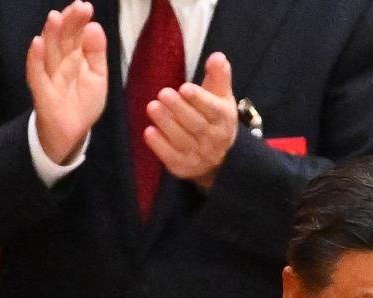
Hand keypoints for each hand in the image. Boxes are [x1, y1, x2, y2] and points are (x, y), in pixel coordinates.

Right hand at [26, 0, 107, 164]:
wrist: (73, 131)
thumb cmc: (84, 101)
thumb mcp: (98, 76)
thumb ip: (96, 53)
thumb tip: (95, 26)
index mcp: (74, 55)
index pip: (75, 33)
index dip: (79, 20)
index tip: (86, 7)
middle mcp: (59, 60)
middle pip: (62, 38)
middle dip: (69, 22)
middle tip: (78, 7)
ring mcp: (49, 74)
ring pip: (49, 51)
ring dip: (50, 34)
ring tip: (55, 17)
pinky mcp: (41, 91)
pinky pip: (36, 73)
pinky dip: (36, 59)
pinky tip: (37, 43)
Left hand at [144, 51, 238, 189]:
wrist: (219, 157)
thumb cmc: (215, 118)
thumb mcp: (221, 96)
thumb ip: (218, 76)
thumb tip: (217, 56)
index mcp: (223, 120)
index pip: (213, 110)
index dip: (199, 100)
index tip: (185, 88)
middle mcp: (213, 140)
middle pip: (196, 125)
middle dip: (179, 109)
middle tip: (163, 93)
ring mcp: (199, 156)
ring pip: (182, 140)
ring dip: (166, 124)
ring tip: (152, 107)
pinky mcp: (183, 167)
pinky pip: (171, 158)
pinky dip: (159, 146)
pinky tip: (149, 132)